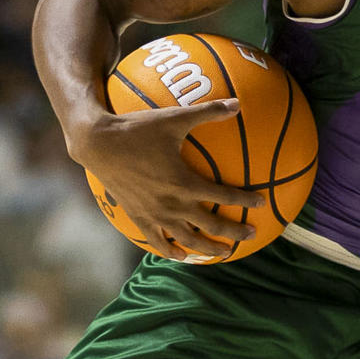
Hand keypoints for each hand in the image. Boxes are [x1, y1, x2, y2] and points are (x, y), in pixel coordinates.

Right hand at [74, 99, 256, 260]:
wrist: (98, 144)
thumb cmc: (138, 129)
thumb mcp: (175, 118)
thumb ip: (208, 112)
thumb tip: (237, 103)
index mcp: (184, 183)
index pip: (223, 196)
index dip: (245, 199)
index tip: (261, 201)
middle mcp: (172, 204)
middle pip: (210, 225)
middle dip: (233, 231)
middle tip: (251, 233)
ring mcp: (154, 214)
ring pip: (186, 239)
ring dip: (207, 248)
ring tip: (223, 253)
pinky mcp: (137, 217)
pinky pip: (157, 240)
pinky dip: (172, 250)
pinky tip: (181, 255)